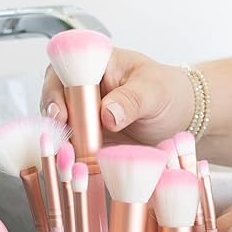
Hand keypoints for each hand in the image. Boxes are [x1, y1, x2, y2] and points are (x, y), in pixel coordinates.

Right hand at [40, 47, 193, 144]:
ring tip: (72, 158)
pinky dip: (72, 157)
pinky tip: (78, 167)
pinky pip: (72, 148)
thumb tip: (108, 113)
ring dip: (62, 144)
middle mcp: (81, 88)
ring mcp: (82, 114)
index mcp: (93, 63)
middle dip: (54, 124)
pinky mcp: (87, 138)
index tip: (60, 114)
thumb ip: (132, 99)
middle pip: (53, 103)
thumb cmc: (166, 92)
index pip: (61, 72)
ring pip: (58, 128)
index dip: (54, 93)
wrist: (178, 117)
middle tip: (66, 142)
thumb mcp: (154, 91)